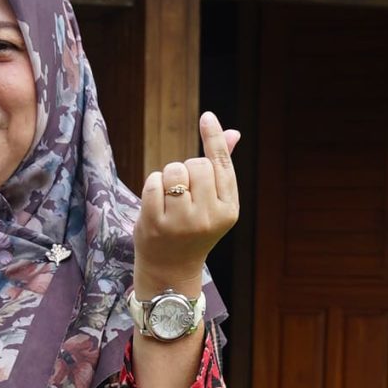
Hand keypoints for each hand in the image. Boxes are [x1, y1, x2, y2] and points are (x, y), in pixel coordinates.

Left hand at [134, 113, 240, 290]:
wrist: (171, 270)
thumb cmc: (193, 230)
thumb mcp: (214, 203)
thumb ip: (221, 168)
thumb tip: (234, 132)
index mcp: (228, 210)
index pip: (221, 164)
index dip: (213, 138)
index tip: (207, 117)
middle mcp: (208, 216)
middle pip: (195, 164)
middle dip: (187, 170)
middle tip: (185, 194)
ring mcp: (181, 221)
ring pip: (174, 170)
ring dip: (168, 177)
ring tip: (171, 199)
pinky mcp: (156, 223)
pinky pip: (153, 181)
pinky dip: (153, 186)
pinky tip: (157, 205)